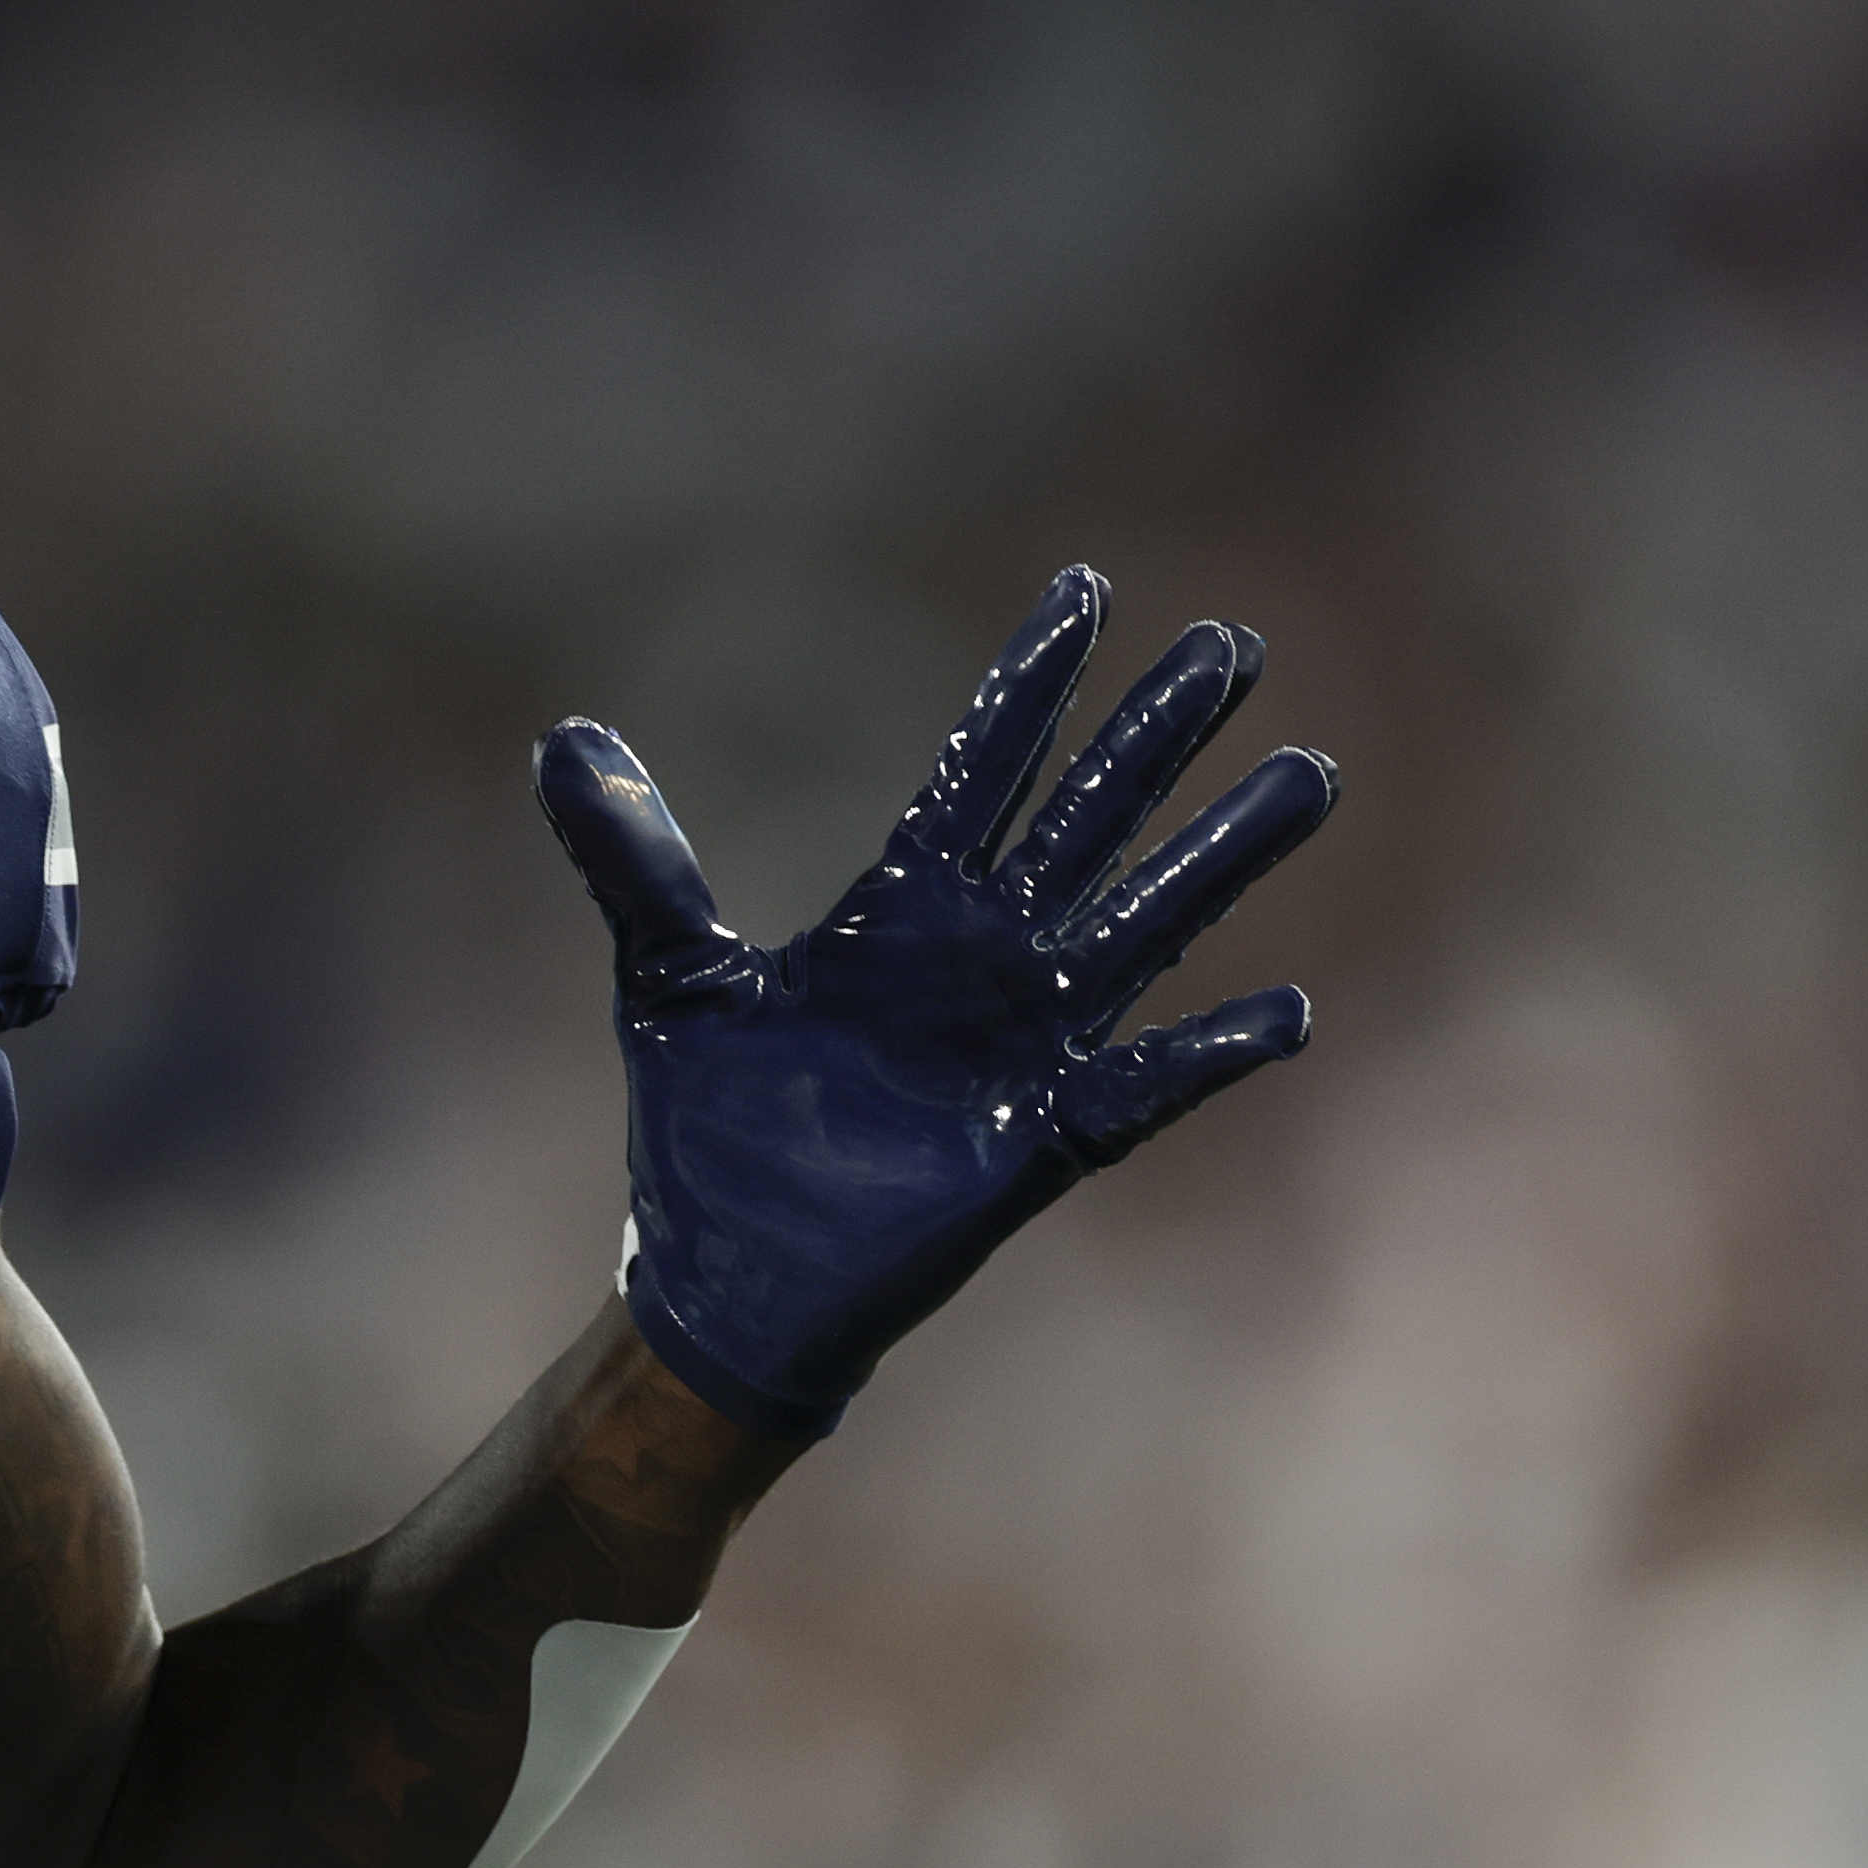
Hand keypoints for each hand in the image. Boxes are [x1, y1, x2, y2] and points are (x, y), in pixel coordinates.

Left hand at [534, 566, 1337, 1436]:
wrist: (723, 1277)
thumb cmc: (710, 1131)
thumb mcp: (666, 977)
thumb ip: (634, 860)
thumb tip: (560, 740)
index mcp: (901, 909)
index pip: (983, 770)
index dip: (1033, 685)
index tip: (1088, 590)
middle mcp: (980, 960)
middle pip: (1088, 820)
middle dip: (1156, 736)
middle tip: (1234, 644)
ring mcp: (1023, 1047)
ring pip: (1144, 927)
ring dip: (1222, 856)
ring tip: (1307, 774)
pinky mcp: (1039, 1143)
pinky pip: (1144, 1089)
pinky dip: (1210, 1053)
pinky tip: (1284, 1011)